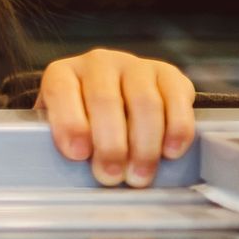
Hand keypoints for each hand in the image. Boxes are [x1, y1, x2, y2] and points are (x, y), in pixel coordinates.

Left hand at [36, 49, 197, 187]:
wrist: (120, 100)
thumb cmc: (85, 123)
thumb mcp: (63, 130)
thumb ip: (64, 141)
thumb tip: (76, 165)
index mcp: (63, 73)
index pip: (61, 90)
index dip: (69, 123)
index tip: (78, 154)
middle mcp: (98, 63)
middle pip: (105, 100)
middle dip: (110, 145)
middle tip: (111, 176)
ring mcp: (136, 65)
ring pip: (144, 102)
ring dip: (144, 145)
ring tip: (139, 175)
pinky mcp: (169, 74)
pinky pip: (177, 100)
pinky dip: (177, 129)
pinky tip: (170, 152)